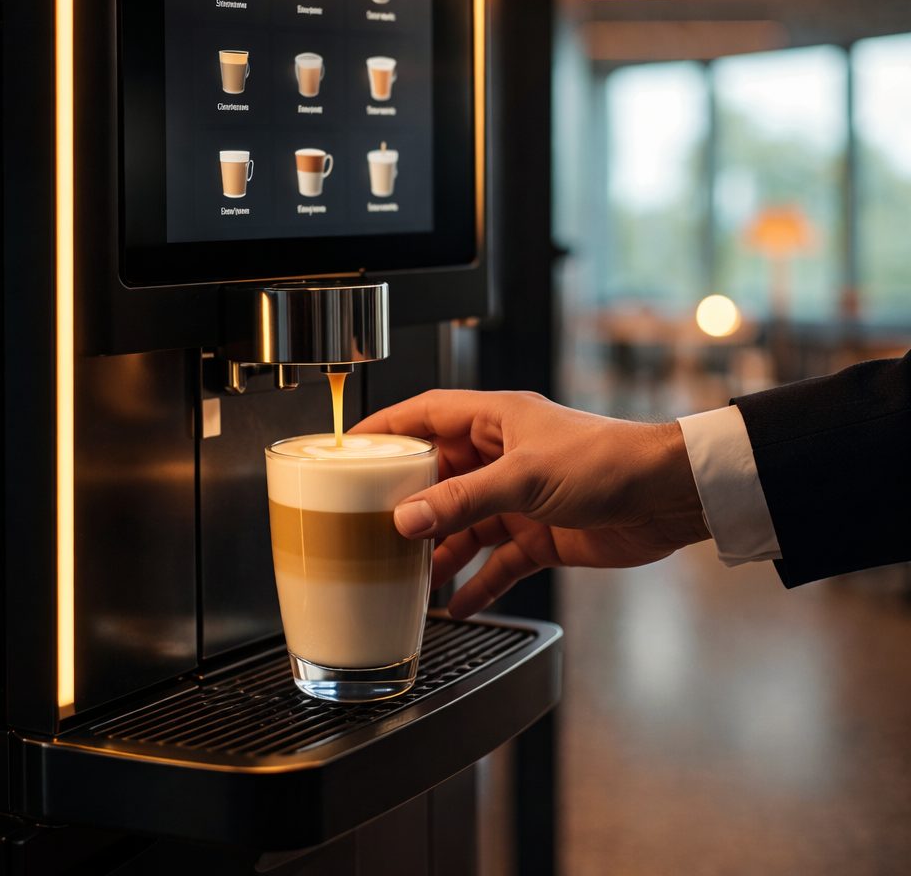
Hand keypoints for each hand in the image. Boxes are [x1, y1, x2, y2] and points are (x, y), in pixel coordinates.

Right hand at [351, 390, 708, 618]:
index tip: (351, 450)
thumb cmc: (608, 462)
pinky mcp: (542, 533)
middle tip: (372, 528)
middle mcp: (504, 456)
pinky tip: (458, 604)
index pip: (427, 416)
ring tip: (409, 578)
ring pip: (466, 524)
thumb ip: (463, 499)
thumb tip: (407, 517)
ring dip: (441, 551)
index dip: (388, 430)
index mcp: (496, 422)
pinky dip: (479, 581)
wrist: (669, 498)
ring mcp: (522, 497)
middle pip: (441, 477)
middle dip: (409, 504)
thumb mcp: (524, 477)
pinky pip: (499, 560)